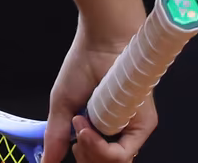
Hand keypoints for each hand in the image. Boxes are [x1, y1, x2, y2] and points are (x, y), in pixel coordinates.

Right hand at [43, 24, 157, 162]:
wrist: (101, 45)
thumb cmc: (82, 67)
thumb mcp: (62, 105)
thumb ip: (56, 136)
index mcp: (100, 128)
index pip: (94, 158)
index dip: (81, 157)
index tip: (69, 145)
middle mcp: (118, 132)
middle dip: (84, 157)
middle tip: (74, 138)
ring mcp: (130, 131)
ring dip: (90, 152)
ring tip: (80, 128)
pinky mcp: (142, 127)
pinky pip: (122, 154)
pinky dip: (101, 149)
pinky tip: (88, 129)